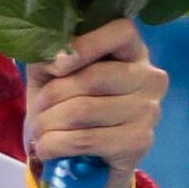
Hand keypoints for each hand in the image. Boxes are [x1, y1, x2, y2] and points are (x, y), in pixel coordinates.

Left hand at [28, 19, 167, 184]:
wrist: (82, 156)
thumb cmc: (64, 103)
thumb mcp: (51, 71)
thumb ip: (51, 54)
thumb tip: (58, 57)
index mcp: (132, 50)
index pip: (122, 31)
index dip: (86, 44)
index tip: (56, 65)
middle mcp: (150, 78)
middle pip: (93, 77)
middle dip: (52, 95)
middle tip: (38, 109)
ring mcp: (149, 111)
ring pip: (84, 110)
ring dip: (47, 123)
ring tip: (38, 130)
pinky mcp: (139, 142)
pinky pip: (86, 139)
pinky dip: (55, 144)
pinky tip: (46, 147)